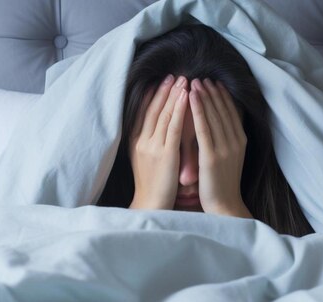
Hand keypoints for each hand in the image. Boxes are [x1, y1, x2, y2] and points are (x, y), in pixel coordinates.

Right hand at [129, 75, 188, 209]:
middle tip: (173, 74)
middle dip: (163, 90)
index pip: (143, 113)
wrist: (151, 205)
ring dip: (173, 94)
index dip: (151, 96)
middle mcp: (142, 141)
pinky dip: (179, 109)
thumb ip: (149, 144)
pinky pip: (173, 127)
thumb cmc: (153, 186)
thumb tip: (156, 130)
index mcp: (136, 142)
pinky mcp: (165, 154)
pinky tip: (186, 97)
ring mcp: (152, 146)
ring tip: (183, 79)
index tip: (159, 81)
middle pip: (152, 109)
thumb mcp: (146, 161)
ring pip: (163, 114)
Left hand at [189, 78, 251, 217]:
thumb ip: (227, 141)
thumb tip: (222, 126)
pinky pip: (203, 128)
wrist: (224, 207)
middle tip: (203, 76)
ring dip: (204, 96)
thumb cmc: (222, 185)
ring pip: (213, 115)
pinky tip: (190, 97)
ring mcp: (224, 149)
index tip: (214, 83)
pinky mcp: (211, 156)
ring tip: (194, 81)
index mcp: (240, 142)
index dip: (223, 96)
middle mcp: (235, 142)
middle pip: (223, 110)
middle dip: (212, 92)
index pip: (231, 113)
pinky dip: (197, 110)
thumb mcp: (230, 159)